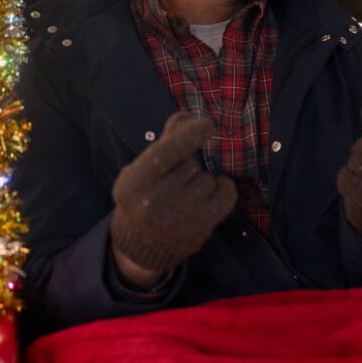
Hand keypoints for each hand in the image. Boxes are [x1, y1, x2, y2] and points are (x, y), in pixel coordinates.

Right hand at [110, 112, 236, 279]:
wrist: (142, 246)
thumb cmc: (143, 197)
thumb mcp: (142, 170)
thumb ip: (165, 142)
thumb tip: (187, 116)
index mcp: (135, 183)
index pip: (167, 151)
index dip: (189, 134)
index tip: (206, 124)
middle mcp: (155, 201)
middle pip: (190, 164)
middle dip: (186, 167)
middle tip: (173, 184)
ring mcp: (179, 218)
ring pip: (207, 179)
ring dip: (201, 182)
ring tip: (184, 196)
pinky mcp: (201, 228)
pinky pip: (226, 194)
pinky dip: (223, 189)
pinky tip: (209, 195)